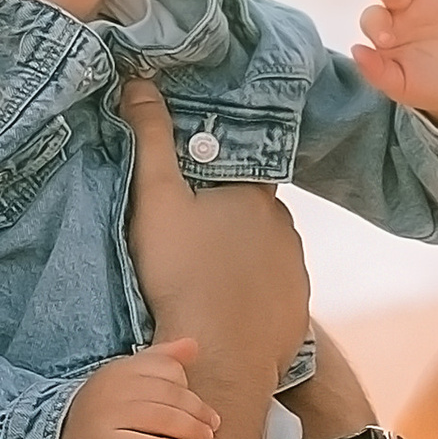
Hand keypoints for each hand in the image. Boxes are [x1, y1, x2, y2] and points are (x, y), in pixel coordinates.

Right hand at [57, 346, 220, 438]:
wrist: (59, 437)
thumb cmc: (106, 407)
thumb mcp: (128, 377)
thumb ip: (161, 359)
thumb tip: (194, 344)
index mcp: (123, 368)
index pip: (168, 371)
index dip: (190, 390)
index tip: (205, 409)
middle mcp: (115, 387)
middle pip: (168, 395)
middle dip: (196, 411)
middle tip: (213, 427)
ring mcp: (107, 414)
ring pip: (158, 418)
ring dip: (188, 428)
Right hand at [120, 74, 308, 393]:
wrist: (221, 359)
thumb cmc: (183, 275)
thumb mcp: (156, 200)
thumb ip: (149, 138)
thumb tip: (140, 79)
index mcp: (256, 192)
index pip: (243, 164)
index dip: (218, 168)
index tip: (195, 179)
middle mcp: (286, 225)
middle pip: (253, 208)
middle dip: (228, 213)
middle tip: (190, 230)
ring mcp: (296, 270)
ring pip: (264, 249)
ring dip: (241, 255)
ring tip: (203, 272)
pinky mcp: (296, 310)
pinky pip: (273, 289)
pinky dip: (253, 292)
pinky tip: (224, 304)